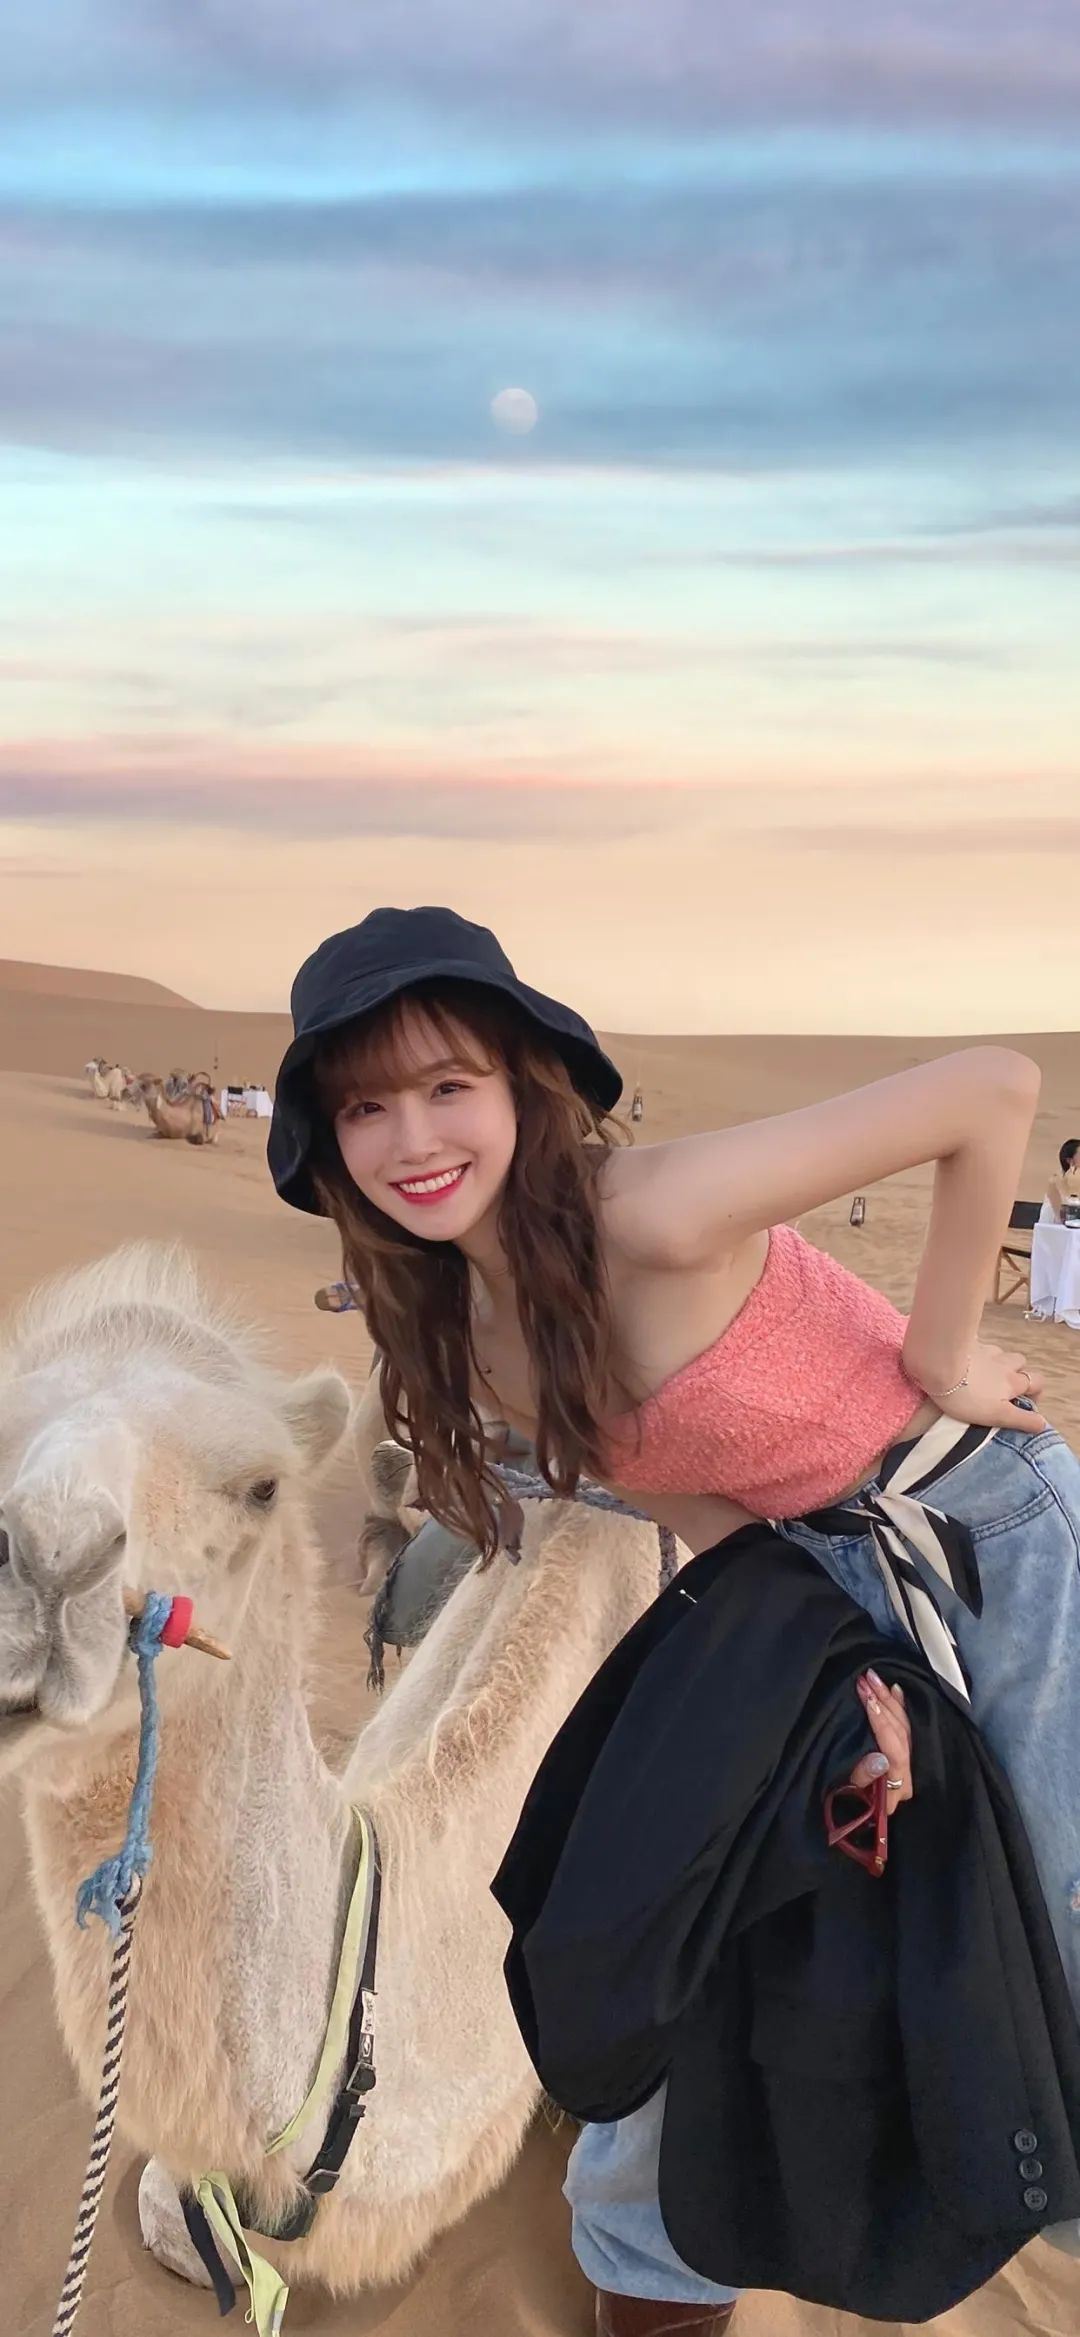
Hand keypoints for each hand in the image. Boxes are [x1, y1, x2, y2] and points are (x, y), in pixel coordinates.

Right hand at [850, 1670, 912, 1816]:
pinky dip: (902, 1708)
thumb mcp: (848, 1796)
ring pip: (907, 1728)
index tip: (866, 1698)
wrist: (857, 1820)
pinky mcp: (910, 1759)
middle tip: (866, 1679)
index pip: (894, 1750)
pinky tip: (895, 1690)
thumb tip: (879, 1758)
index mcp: (896, 1790)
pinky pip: (910, 1729)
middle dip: (883, 1704)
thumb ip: (863, 1777)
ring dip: (890, 1701)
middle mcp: (909, 1778)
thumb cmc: (848, 1808)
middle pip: (902, 1735)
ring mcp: (912, 1767)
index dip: (880, 1722)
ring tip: (876, 1679)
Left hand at [917, 1340, 1046, 1434]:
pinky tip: (965, 1360)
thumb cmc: (967, 1396)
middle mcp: (1004, 1362)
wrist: (938, 1365)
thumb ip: (1021, 1419)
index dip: (1036, 1390)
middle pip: (1020, 1361)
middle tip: (1002, 1385)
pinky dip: (977, 1352)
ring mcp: (985, 1349)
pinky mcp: (967, 1341)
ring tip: (984, 1372)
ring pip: (999, 1352)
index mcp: (1012, 1381)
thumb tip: (1042, 1424)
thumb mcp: (996, 1414)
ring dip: (997, 1360)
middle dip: (1017, 1371)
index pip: (1037, 1381)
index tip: (1025, 1400)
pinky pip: (978, 1345)